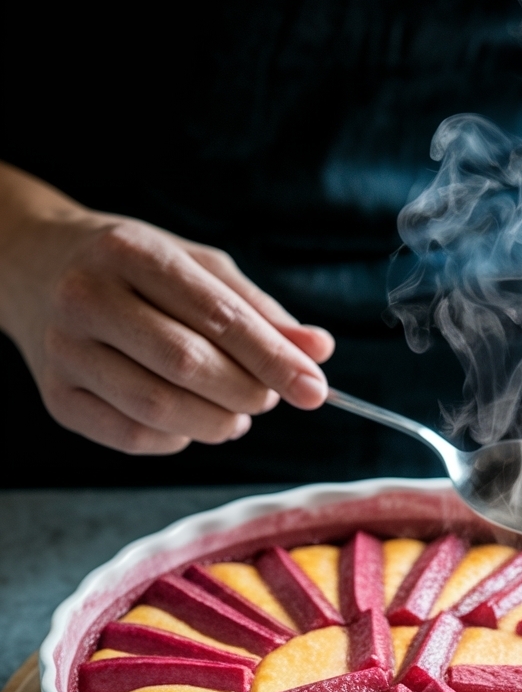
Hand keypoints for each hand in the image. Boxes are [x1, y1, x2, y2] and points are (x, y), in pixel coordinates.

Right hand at [0, 163, 333, 453]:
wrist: (34, 268)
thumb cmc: (131, 268)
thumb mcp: (196, 267)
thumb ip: (258, 310)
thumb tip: (317, 351)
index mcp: (131, 253)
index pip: (217, 316)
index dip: (273, 359)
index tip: (314, 388)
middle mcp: (88, 298)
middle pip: (187, 365)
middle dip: (246, 392)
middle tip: (268, 397)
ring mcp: (65, 352)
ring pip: (159, 409)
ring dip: (217, 422)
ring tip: (236, 411)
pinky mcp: (58, 398)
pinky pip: (133, 437)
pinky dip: (178, 438)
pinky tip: (190, 419)